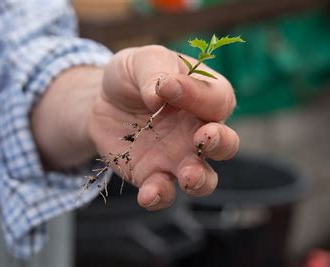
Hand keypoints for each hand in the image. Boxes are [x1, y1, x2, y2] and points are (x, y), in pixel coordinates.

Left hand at [88, 45, 238, 209]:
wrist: (103, 101)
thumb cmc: (133, 76)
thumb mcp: (142, 60)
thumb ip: (155, 72)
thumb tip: (160, 94)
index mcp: (204, 96)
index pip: (216, 99)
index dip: (196, 95)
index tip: (166, 87)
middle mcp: (198, 130)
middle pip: (226, 144)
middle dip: (221, 144)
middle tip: (204, 138)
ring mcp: (178, 157)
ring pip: (204, 178)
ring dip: (200, 180)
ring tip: (188, 177)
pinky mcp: (153, 175)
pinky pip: (164, 192)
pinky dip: (159, 196)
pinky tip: (148, 195)